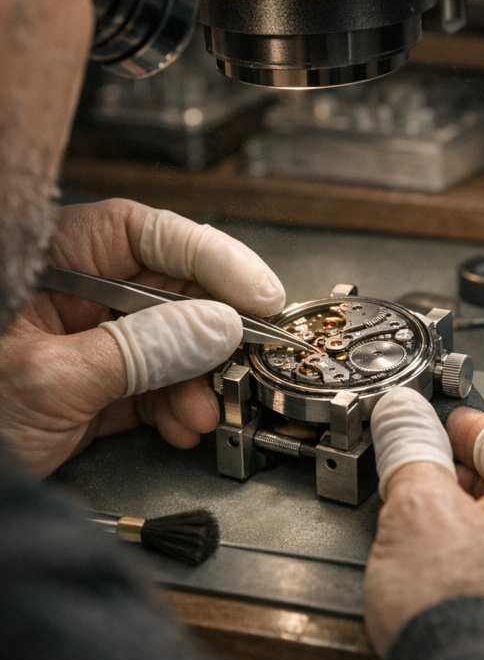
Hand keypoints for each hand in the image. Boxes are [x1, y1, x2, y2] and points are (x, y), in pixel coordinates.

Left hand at [0, 198, 284, 475]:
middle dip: (208, 332)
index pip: (145, 235)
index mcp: (55, 262)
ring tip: (203, 409)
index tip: (255, 290)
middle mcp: (75, 293)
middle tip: (243, 356)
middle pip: (168, 291)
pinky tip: (183, 424)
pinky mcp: (92, 388)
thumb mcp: (51, 377)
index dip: (210, 256)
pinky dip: (173, 406)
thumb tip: (215, 325)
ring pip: (168, 342)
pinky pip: (151, 385)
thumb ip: (140, 350)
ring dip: (196, 379)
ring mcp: (86, 342)